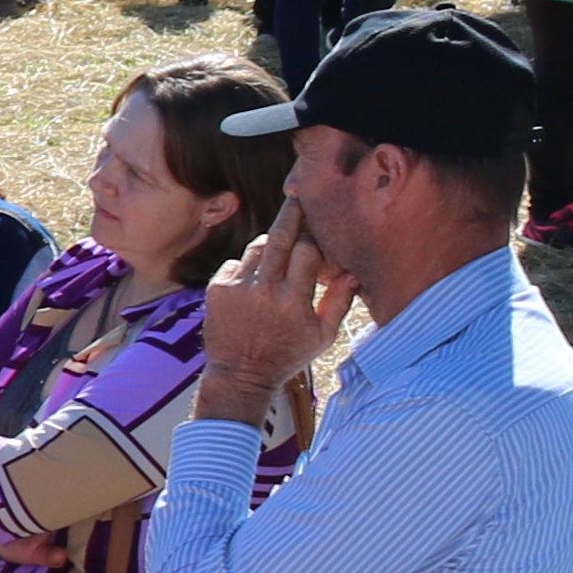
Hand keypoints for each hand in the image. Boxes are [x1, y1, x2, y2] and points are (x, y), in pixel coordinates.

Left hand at [190, 212, 353, 414]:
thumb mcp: (323, 335)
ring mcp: (238, 289)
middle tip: (298, 197)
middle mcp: (264, 291)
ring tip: (279, 258)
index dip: (314, 238)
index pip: (307, 251)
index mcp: (294, 301)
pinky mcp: (217, 289)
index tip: (319, 229)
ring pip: (258, 247)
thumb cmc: (287, 355)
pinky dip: (249, 266)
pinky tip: (256, 283)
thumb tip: (355, 270)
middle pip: (280, 237)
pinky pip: (237, 262)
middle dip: (292, 214)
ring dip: (271, 246)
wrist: (240, 375)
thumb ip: (340, 300)